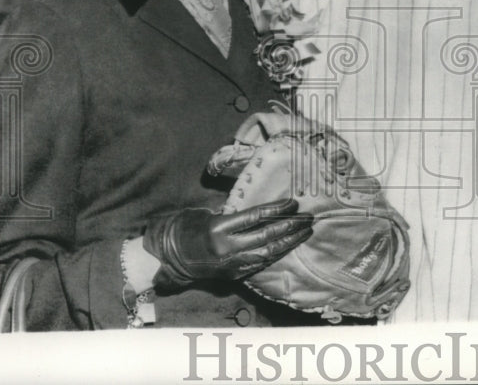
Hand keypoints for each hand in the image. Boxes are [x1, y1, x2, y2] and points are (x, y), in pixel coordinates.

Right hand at [143, 199, 311, 289]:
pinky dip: (276, 254)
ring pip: (268, 253)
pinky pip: (260, 264)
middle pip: (267, 235)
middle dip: (290, 226)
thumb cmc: (188, 227)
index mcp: (219, 227)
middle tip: (307, 218)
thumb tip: (260, 209)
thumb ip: (233, 213)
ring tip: (305, 232)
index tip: (294, 203)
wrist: (170, 257)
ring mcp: (231, 264)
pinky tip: (288, 246)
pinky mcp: (233, 275)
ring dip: (289, 242)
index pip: (256, 216)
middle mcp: (227, 247)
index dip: (277, 209)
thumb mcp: (208, 213)